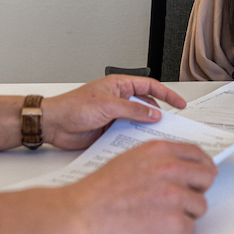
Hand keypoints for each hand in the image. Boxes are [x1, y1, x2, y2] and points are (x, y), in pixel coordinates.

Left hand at [42, 75, 187, 149]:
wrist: (54, 124)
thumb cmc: (72, 107)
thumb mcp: (107, 105)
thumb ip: (132, 110)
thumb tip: (153, 114)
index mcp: (119, 86)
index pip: (150, 87)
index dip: (167, 94)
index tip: (180, 104)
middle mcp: (119, 100)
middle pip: (146, 106)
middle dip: (159, 115)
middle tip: (172, 126)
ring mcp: (115, 116)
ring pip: (138, 122)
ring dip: (146, 130)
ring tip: (158, 139)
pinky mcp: (109, 131)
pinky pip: (127, 135)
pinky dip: (134, 140)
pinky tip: (139, 147)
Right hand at [63, 140, 216, 233]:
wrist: (80, 215)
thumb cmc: (98, 192)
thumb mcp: (130, 160)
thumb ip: (157, 160)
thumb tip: (179, 166)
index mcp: (160, 152)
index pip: (198, 155)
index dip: (203, 167)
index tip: (203, 175)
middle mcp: (171, 170)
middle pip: (206, 179)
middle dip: (196, 190)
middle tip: (182, 200)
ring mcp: (175, 196)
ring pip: (200, 206)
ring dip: (185, 214)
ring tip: (159, 217)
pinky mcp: (174, 222)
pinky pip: (189, 228)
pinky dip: (174, 232)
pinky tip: (154, 229)